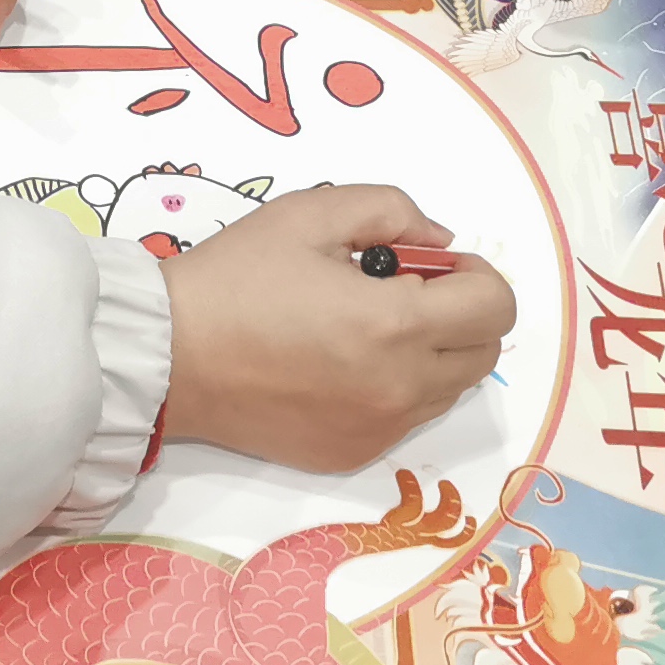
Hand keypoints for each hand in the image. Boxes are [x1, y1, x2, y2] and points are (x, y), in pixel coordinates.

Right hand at [160, 186, 515, 472]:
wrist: (168, 357)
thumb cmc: (234, 279)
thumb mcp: (308, 214)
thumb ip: (390, 210)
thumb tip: (437, 239)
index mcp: (394, 326)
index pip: (496, 307)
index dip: (476, 275)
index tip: (434, 263)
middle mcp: (398, 388)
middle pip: (483, 353)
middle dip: (460, 312)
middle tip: (401, 288)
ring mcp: (377, 430)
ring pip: (448, 388)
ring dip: (430, 351)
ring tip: (365, 326)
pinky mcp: (351, 454)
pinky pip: (405, 418)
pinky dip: (395, 386)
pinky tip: (339, 362)